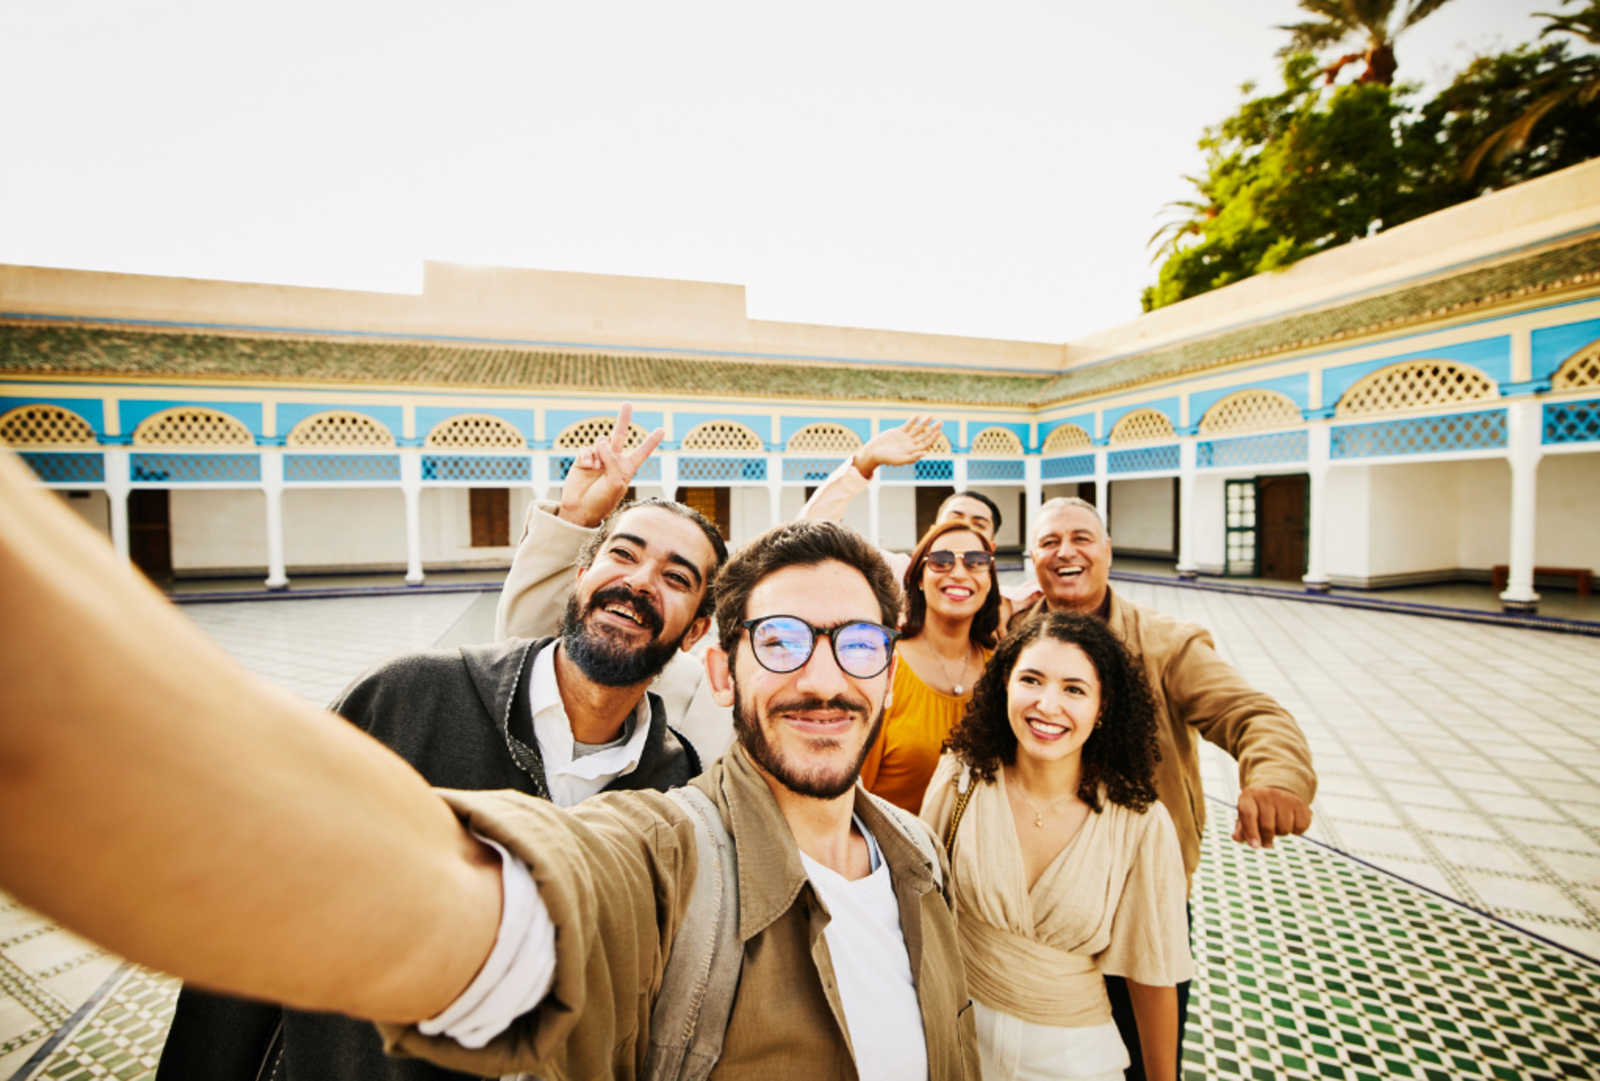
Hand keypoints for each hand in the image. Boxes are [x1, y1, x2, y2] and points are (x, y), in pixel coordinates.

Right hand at [557, 404, 664, 527]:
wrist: (580, 509)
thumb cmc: (602, 501)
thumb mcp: (616, 482)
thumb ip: (613, 460)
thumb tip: (603, 442)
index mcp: (626, 468)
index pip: (642, 452)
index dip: (651, 441)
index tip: (662, 429)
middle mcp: (613, 461)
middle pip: (620, 435)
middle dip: (623, 419)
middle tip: (627, 403)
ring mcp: (597, 458)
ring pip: (602, 441)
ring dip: (600, 453)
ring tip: (596, 469)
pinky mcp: (582, 459)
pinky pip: (587, 449)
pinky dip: (588, 456)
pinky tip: (588, 466)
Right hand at [853, 415, 940, 477]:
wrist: (873, 452)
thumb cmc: (885, 458)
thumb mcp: (899, 459)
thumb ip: (912, 457)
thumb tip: (925, 453)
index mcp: (912, 451)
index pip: (925, 444)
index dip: (933, 438)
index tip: (939, 431)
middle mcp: (910, 444)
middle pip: (924, 435)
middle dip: (932, 429)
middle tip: (941, 422)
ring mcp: (904, 438)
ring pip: (917, 429)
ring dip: (924, 423)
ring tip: (931, 416)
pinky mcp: (897, 432)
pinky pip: (907, 425)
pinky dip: (912, 421)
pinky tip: (917, 416)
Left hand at [1232, 785, 1311, 849]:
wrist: (1279, 791)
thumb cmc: (1259, 808)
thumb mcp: (1247, 815)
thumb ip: (1241, 829)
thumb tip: (1236, 838)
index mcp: (1249, 795)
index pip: (1249, 815)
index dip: (1251, 832)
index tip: (1255, 846)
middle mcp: (1267, 794)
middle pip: (1267, 826)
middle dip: (1266, 839)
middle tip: (1265, 842)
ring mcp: (1285, 797)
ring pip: (1284, 829)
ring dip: (1281, 834)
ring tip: (1277, 825)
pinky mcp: (1300, 803)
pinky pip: (1300, 828)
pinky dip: (1296, 831)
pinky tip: (1290, 823)